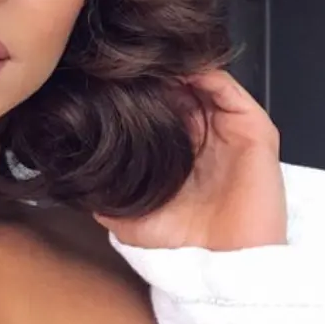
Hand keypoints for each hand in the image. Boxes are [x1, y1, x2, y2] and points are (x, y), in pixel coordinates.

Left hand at [96, 70, 286, 250]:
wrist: (219, 269)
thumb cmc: (178, 246)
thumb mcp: (124, 212)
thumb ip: (103, 187)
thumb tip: (71, 169)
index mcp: (177, 147)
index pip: (157, 100)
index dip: (135, 84)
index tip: (108, 70)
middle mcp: (204, 133)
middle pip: (179, 83)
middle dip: (153, 68)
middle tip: (125, 55)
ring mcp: (229, 129)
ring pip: (202, 78)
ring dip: (176, 63)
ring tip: (147, 55)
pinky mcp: (253, 130)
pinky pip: (227, 88)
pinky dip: (203, 70)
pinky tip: (175, 67)